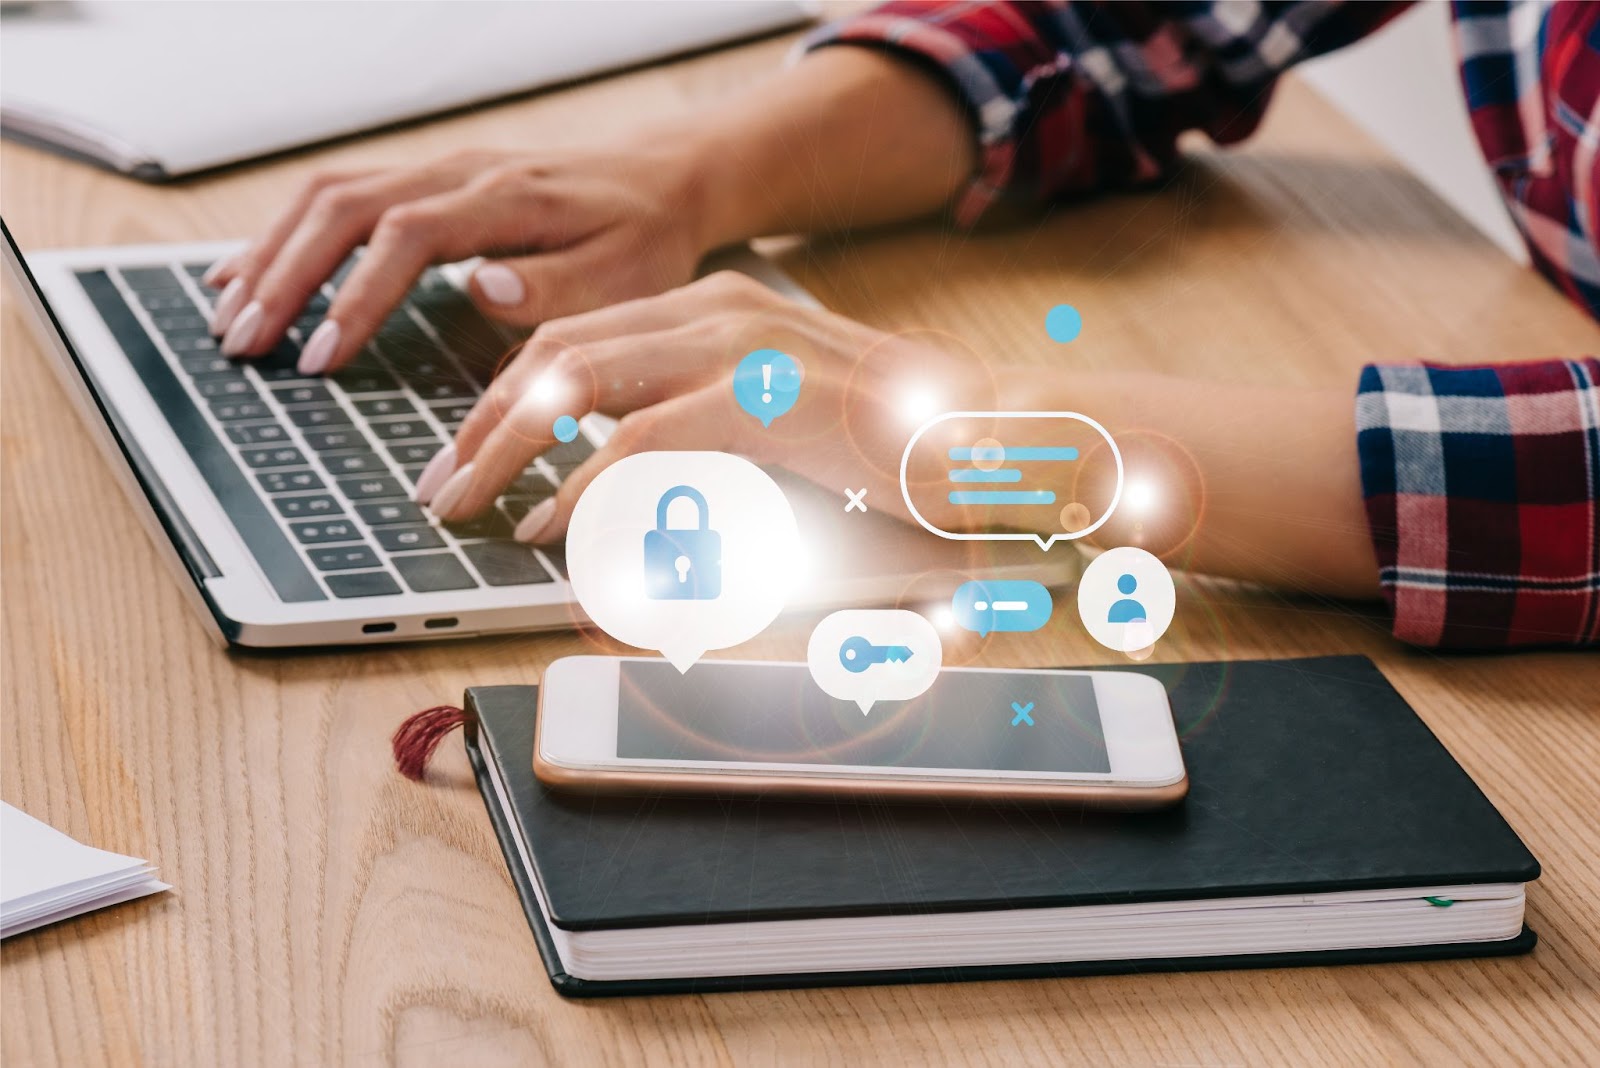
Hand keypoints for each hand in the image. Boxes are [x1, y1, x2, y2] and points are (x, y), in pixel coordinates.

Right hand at [204, 144, 713, 373]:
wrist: (659, 182)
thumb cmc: (645, 240)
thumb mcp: (626, 273)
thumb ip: (556, 286)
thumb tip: (477, 288)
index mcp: (505, 198)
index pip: (407, 235)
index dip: (357, 295)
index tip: (321, 357)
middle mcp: (459, 173)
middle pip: (344, 207)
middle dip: (286, 276)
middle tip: (245, 344)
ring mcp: (437, 170)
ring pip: (328, 196)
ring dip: (272, 255)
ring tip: (229, 319)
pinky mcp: (427, 181)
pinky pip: (339, 196)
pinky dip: (287, 235)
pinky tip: (248, 275)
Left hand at [415, 271, 999, 540]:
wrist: (1001, 434)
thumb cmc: (898, 443)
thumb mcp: (780, 428)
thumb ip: (701, 445)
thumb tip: (623, 504)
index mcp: (719, 309)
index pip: (580, 334)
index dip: (507, 391)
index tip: (470, 449)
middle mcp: (720, 311)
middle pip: (558, 348)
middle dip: (482, 418)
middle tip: (444, 485)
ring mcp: (742, 349)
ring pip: (579, 380)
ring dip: (508, 446)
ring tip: (469, 505)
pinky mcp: (766, 401)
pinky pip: (642, 441)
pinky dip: (584, 486)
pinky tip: (553, 524)